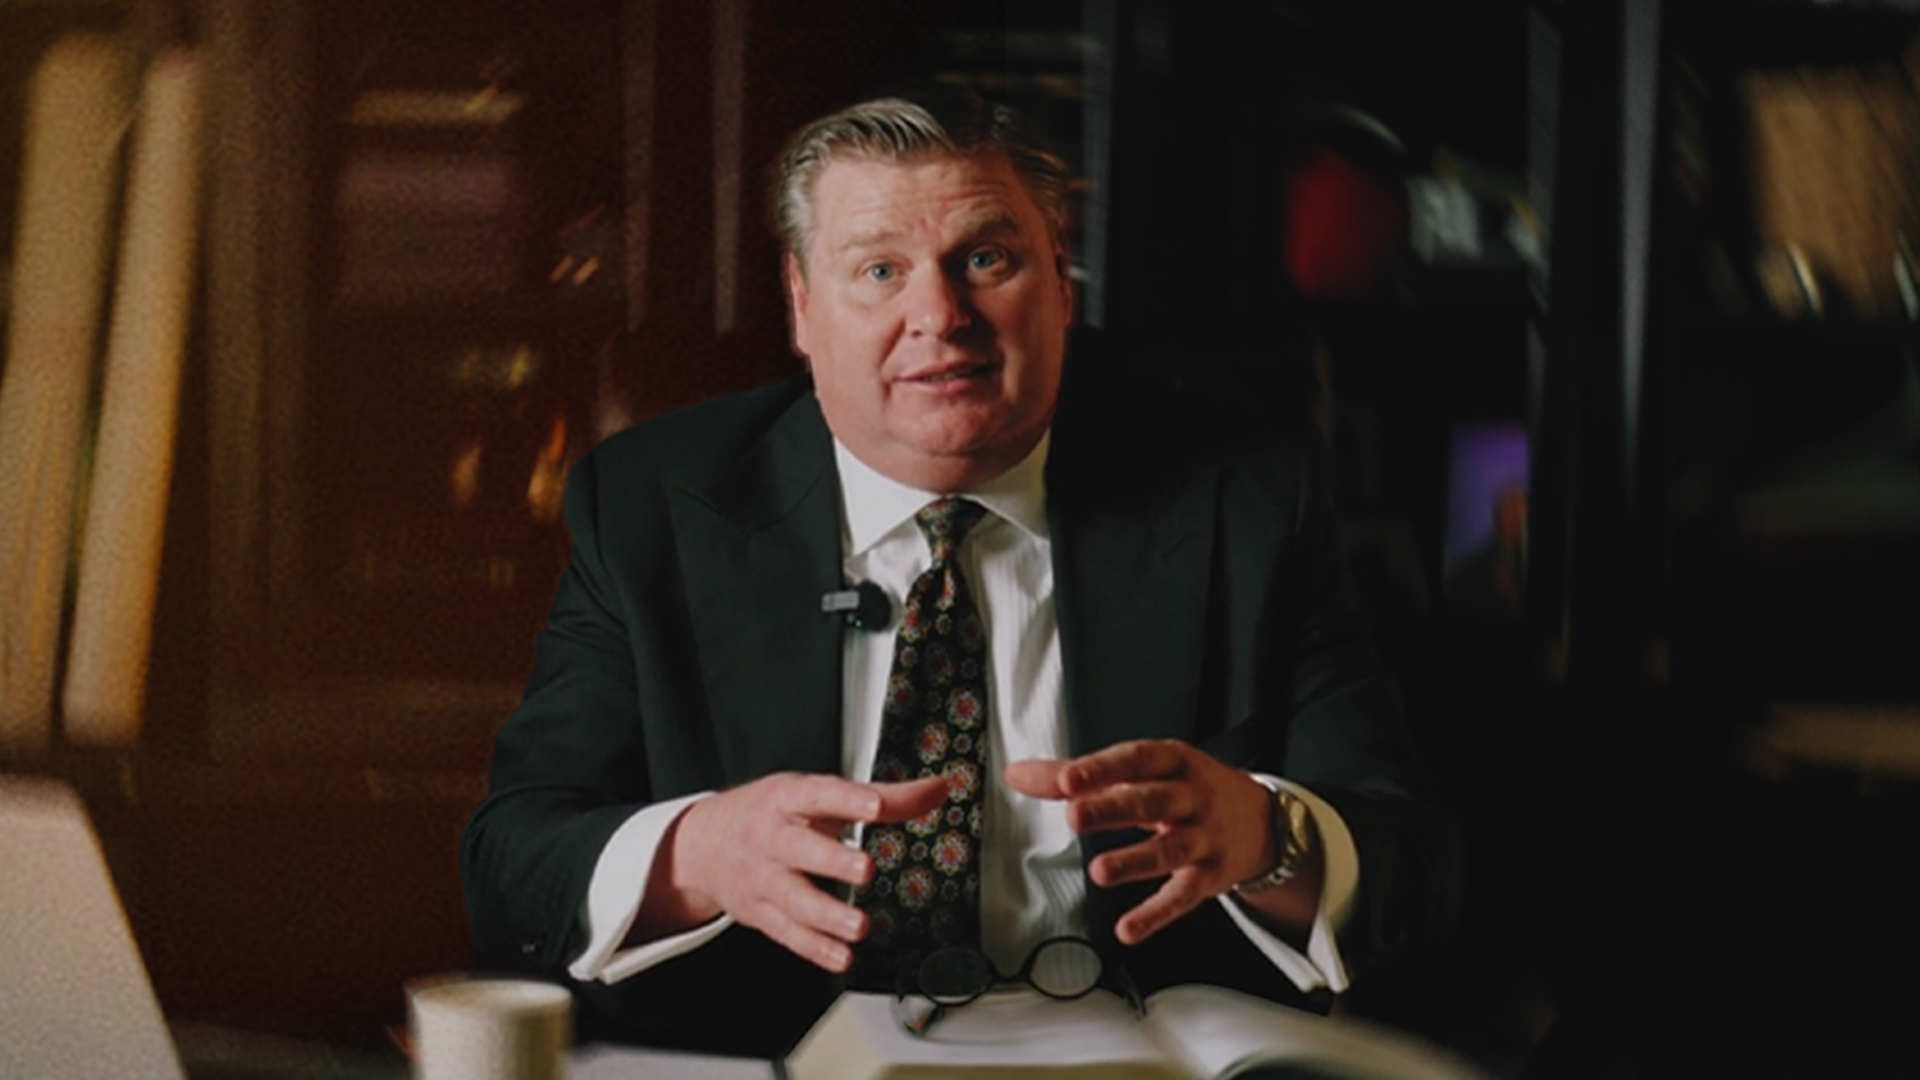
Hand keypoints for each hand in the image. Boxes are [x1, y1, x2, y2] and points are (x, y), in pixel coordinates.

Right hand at [654, 772, 948, 971]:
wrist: (703, 845)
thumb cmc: (772, 814)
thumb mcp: (819, 796)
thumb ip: (884, 797)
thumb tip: (939, 789)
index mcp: (788, 800)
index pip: (820, 795)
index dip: (847, 800)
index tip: (875, 806)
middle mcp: (773, 838)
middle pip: (800, 850)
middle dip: (831, 860)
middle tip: (864, 869)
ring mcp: (764, 878)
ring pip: (792, 899)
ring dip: (826, 916)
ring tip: (858, 927)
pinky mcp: (760, 913)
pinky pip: (787, 934)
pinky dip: (814, 948)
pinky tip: (841, 957)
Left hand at [1004, 739, 1278, 944]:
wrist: (1261, 820)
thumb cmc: (1187, 789)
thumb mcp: (1143, 772)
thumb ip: (1080, 775)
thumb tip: (1017, 774)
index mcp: (1171, 761)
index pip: (1134, 760)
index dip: (1100, 769)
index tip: (1067, 780)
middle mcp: (1191, 797)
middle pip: (1152, 800)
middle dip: (1113, 808)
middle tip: (1075, 815)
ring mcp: (1204, 838)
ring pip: (1170, 850)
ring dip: (1135, 861)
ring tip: (1099, 872)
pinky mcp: (1211, 877)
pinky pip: (1183, 897)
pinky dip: (1156, 914)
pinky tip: (1128, 928)